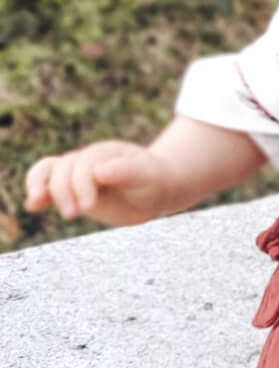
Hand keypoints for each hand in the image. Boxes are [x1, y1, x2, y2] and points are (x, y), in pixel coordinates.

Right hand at [24, 140, 172, 226]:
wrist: (155, 189)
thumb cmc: (152, 179)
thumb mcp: (146, 175)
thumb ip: (126, 171)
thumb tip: (99, 171)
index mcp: (105, 152)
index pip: (84, 163)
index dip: (81, 184)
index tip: (88, 206)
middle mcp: (88, 159)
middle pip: (63, 167)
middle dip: (62, 191)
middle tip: (72, 215)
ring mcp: (77, 174)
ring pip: (49, 170)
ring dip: (40, 186)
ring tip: (37, 202)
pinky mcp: (72, 190)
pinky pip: (48, 186)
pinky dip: (38, 194)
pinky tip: (33, 206)